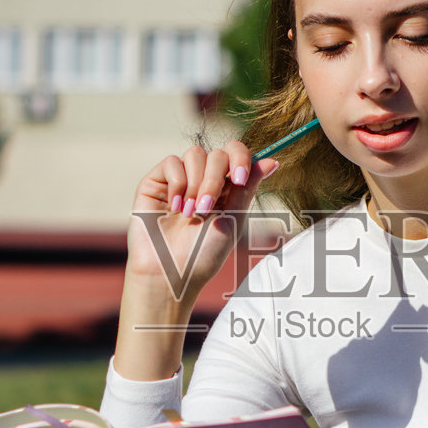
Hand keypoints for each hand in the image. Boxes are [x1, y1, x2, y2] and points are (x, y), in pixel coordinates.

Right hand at [125, 141, 277, 302]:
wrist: (170, 273)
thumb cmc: (203, 255)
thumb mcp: (232, 220)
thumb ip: (248, 188)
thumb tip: (271, 161)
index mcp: (226, 188)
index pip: (236, 153)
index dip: (240, 158)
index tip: (239, 179)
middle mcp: (203, 179)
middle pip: (217, 154)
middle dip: (214, 180)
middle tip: (205, 209)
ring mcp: (180, 179)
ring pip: (194, 154)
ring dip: (195, 184)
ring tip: (189, 214)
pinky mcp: (156, 181)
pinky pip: (172, 162)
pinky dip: (177, 183)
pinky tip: (174, 207)